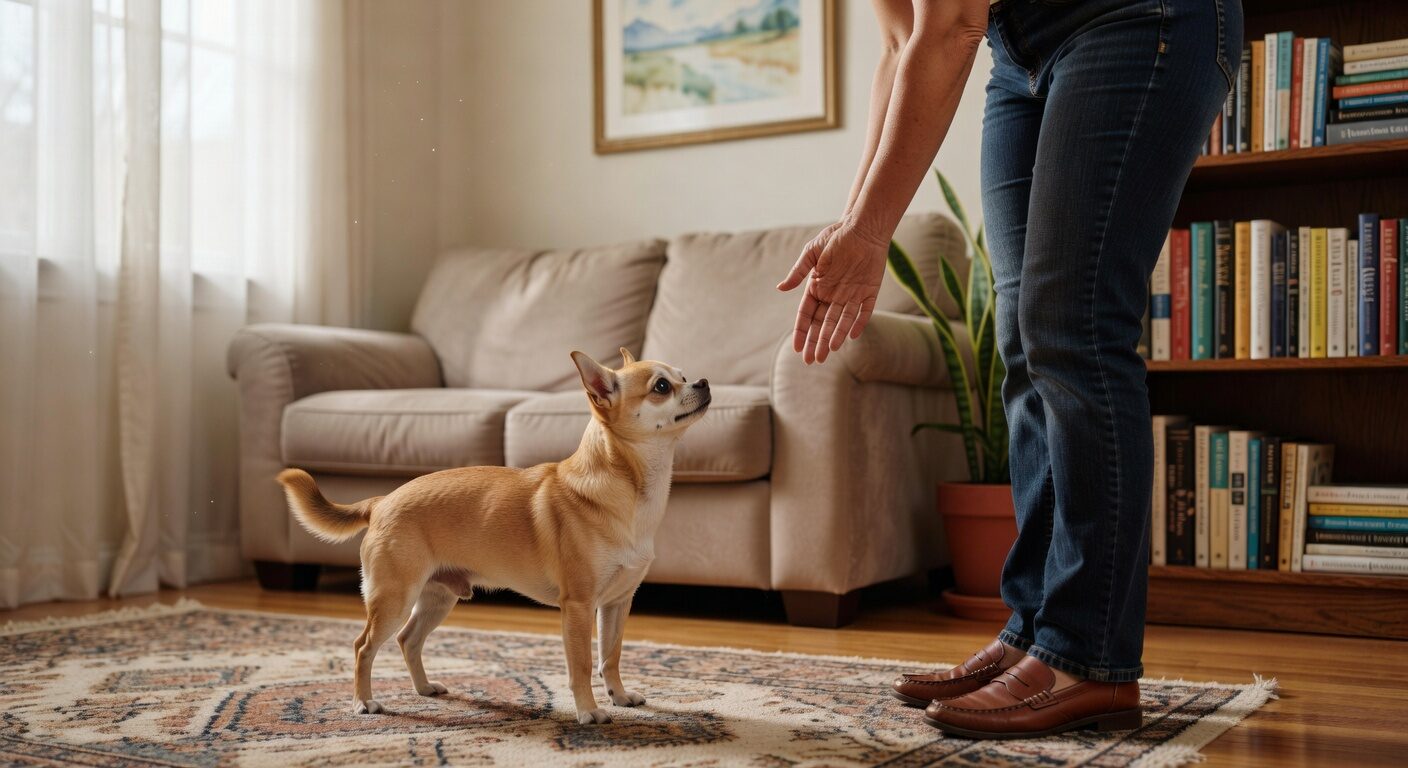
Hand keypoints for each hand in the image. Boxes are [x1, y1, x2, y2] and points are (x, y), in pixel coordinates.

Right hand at [777, 220, 888, 363]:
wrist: (862, 227)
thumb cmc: (835, 236)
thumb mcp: (812, 252)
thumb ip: (799, 272)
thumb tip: (780, 289)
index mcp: (818, 287)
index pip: (807, 315)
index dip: (802, 331)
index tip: (797, 348)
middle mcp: (834, 295)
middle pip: (823, 323)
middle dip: (816, 342)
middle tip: (811, 360)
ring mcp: (852, 295)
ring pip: (841, 321)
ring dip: (834, 336)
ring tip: (827, 353)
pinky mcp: (870, 291)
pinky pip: (864, 311)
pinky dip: (858, 323)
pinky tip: (852, 336)